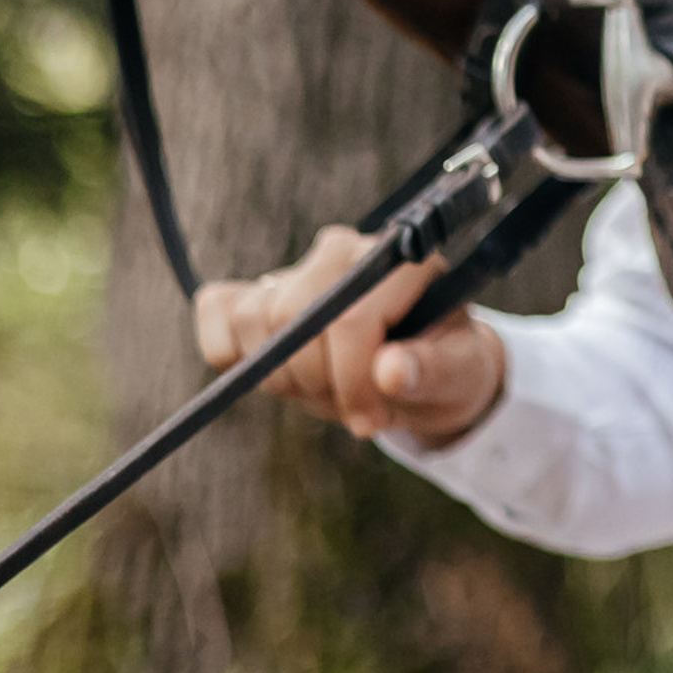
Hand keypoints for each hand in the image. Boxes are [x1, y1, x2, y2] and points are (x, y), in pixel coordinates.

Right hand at [194, 224, 505, 449]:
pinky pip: (217, 308)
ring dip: (282, 375)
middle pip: (291, 316)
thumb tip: (392, 370)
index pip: (349, 317)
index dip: (351, 381)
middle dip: (316, 380)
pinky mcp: (259, 288)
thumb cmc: (441, 369)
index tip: (371, 422)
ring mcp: (300, 266)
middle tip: (351, 408)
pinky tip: (270, 368)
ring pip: (253, 317)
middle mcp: (347, 250)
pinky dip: (228, 349)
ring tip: (325, 388)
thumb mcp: (455, 377)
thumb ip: (430, 372)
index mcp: (402, 261)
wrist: (415, 373)